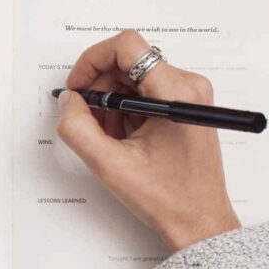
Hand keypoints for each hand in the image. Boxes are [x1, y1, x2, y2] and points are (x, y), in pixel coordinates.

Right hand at [57, 30, 239, 250]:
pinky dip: (125, 109)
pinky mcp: (184, 104)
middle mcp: (187, 85)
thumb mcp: (110, 165)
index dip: (93, 60)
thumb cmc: (168, 199)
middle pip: (127, 61)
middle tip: (87, 117)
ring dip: (111, 101)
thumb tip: (68, 100)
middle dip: (100, 87)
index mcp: (175, 92)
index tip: (78, 86)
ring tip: (109, 135)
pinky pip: (144, 90)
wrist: (200, 223)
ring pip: (133, 77)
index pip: (127, 46)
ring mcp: (188, 94)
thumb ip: (78, 128)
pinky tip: (123, 137)